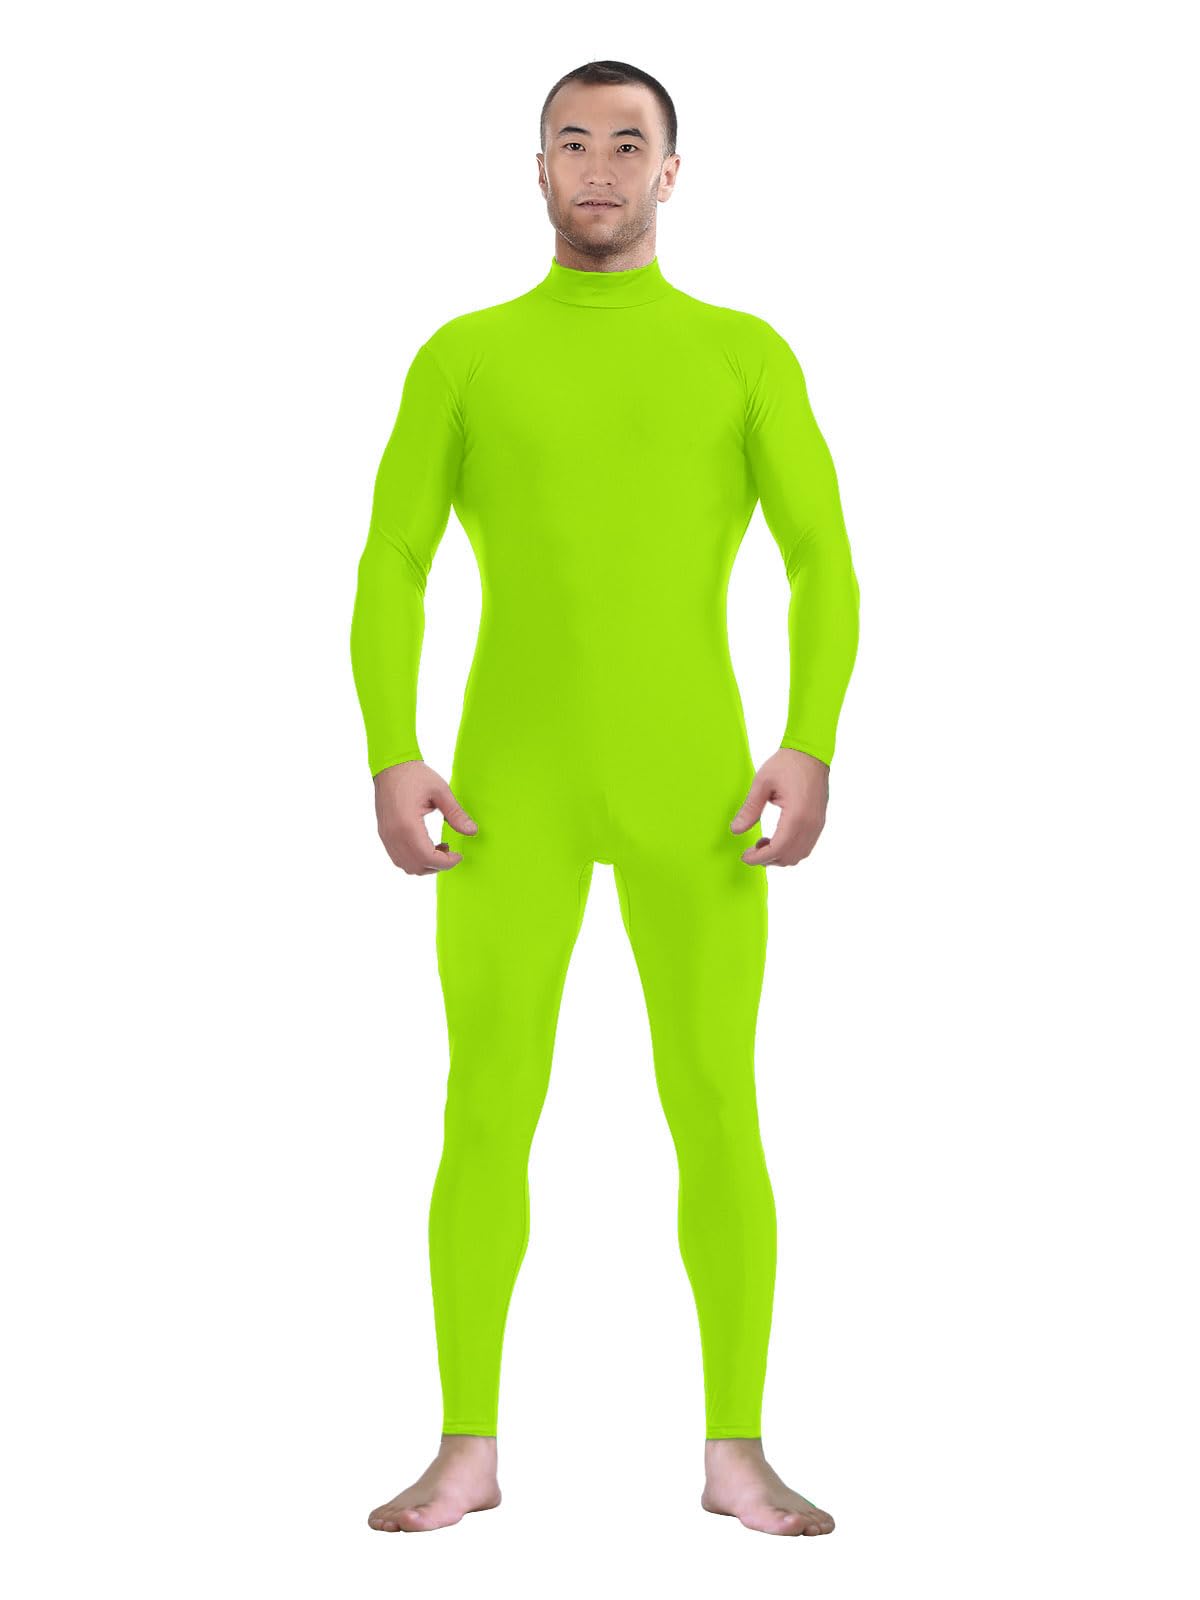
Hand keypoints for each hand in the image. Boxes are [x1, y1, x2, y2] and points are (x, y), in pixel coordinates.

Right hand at [372, 761, 477, 873]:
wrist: (390, 766)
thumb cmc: (414, 775)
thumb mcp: (441, 791)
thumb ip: (456, 814)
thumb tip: (472, 831)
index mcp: (408, 825)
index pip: (427, 858)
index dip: (446, 863)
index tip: (459, 855)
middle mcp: (394, 835)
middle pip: (417, 866)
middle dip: (437, 865)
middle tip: (450, 851)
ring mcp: (387, 836)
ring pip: (406, 865)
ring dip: (425, 863)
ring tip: (439, 847)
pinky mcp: (384, 834)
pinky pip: (398, 857)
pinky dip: (414, 858)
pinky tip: (426, 844)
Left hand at [730, 747, 828, 866]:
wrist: (811, 752)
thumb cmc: (787, 763)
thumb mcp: (762, 783)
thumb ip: (750, 809)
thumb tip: (736, 830)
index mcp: (797, 815)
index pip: (778, 849)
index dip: (759, 858)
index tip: (745, 857)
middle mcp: (811, 824)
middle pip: (789, 857)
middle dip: (768, 859)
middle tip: (751, 850)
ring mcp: (817, 823)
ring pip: (799, 854)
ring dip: (780, 855)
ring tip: (763, 843)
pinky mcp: (819, 821)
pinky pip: (806, 845)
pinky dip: (790, 849)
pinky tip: (776, 838)